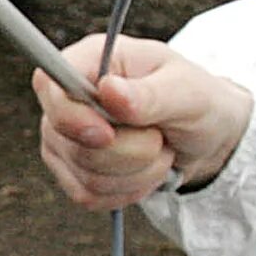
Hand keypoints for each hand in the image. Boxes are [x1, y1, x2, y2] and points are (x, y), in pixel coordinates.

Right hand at [32, 35, 254, 209]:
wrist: (206, 137)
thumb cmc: (198, 101)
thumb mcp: (187, 91)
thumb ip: (149, 94)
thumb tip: (109, 90)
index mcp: (91, 60)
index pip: (49, 84)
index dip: (70, 115)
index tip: (106, 134)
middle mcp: (70, 98)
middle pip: (70, 140)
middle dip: (128, 151)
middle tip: (160, 136)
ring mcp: (66, 137)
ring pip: (85, 174)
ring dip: (135, 172)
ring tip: (158, 149)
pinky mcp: (73, 172)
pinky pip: (89, 195)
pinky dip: (127, 190)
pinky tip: (146, 170)